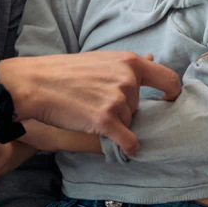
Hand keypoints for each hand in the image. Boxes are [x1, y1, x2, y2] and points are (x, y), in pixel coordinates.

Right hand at [0, 51, 181, 156]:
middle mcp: (128, 79)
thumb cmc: (64, 71)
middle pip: (139, 106)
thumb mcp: (101, 58)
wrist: (34, 84)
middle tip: (97, 102)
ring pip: (129, 122)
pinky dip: (128, 147)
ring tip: (88, 111)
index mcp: (130, 62)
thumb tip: (152, 58)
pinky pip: (128, 141)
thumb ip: (128, 64)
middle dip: (124, 110)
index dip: (172, 93)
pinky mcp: (106, 121)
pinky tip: (124, 148)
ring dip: (115, 123)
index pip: (168, 79)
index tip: (168, 102)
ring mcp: (118, 100)